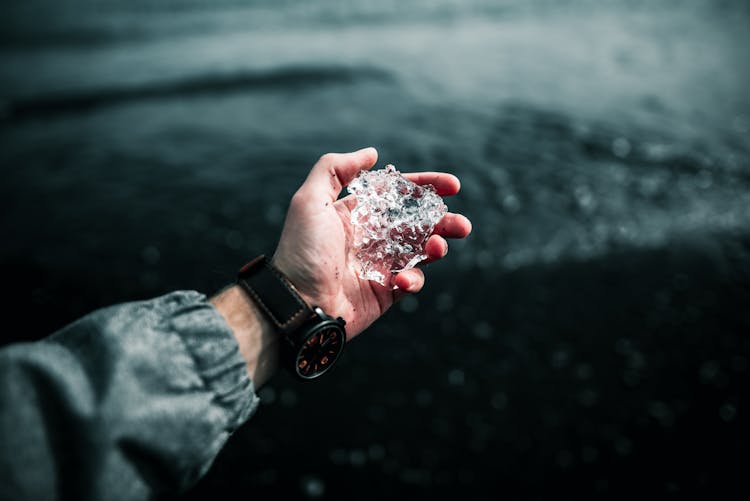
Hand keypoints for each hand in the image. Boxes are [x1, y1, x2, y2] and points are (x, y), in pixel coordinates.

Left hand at [272, 147, 471, 339]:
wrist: (297, 304)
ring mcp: (379, 265)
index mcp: (356, 214)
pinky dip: (414, 279)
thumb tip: (372, 153)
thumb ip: (335, 169)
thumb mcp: (310, 200)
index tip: (453, 185)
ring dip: (437, 247)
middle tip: (461, 224)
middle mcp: (370, 237)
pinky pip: (411, 281)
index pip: (398, 194)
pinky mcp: (384, 292)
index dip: (426, 186)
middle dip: (443, 221)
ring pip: (421, 251)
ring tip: (438, 247)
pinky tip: (402, 280)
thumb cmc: (302, 251)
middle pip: (417, 223)